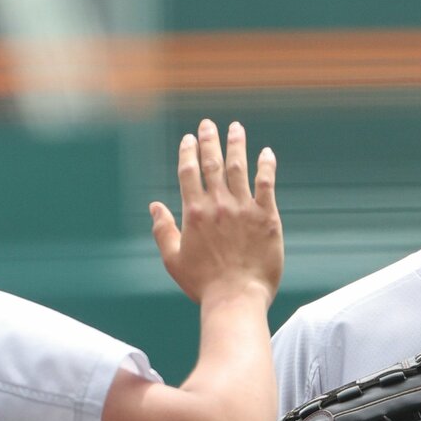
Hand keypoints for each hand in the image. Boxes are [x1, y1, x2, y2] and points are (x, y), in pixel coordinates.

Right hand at [149, 119, 282, 307]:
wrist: (236, 298)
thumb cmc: (203, 284)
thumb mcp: (173, 259)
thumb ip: (162, 230)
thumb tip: (154, 205)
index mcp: (194, 213)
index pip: (189, 172)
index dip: (188, 152)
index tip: (189, 138)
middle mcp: (218, 205)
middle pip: (213, 163)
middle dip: (209, 140)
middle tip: (209, 123)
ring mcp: (244, 209)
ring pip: (239, 167)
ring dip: (236, 145)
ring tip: (236, 128)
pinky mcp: (267, 217)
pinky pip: (266, 184)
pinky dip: (266, 166)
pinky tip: (267, 153)